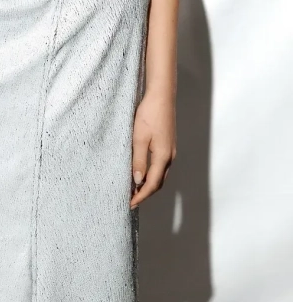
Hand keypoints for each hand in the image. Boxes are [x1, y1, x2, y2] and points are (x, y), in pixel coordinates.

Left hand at [130, 90, 175, 207]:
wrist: (162, 96)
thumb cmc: (149, 115)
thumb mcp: (139, 138)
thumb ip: (139, 161)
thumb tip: (138, 181)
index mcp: (163, 157)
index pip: (152, 184)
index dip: (141, 196)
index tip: (130, 204)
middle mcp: (170, 157)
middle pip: (158, 183)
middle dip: (145, 193)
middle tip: (130, 200)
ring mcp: (170, 151)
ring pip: (160, 175)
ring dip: (148, 184)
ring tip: (133, 189)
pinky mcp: (168, 145)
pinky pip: (160, 166)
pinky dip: (151, 174)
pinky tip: (141, 172)